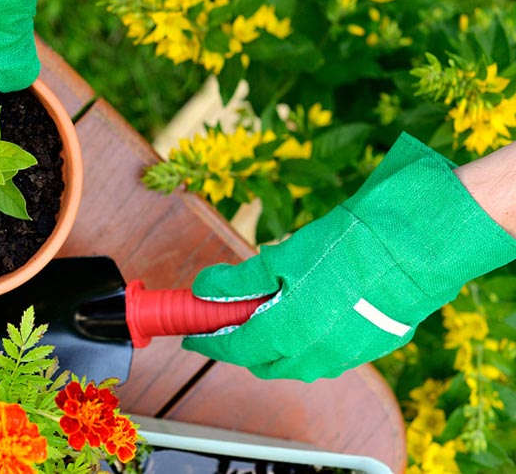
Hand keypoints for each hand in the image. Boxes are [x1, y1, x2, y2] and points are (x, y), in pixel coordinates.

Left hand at [182, 133, 515, 380]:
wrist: (416, 247)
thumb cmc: (347, 246)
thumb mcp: (281, 257)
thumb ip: (240, 281)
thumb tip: (204, 290)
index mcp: (288, 333)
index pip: (235, 349)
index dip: (209, 342)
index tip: (193, 334)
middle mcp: (315, 355)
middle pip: (265, 363)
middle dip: (242, 345)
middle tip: (229, 319)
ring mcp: (346, 355)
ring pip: (297, 363)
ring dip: (276, 346)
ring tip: (268, 312)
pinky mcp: (371, 347)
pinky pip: (327, 355)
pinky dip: (307, 342)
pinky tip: (308, 314)